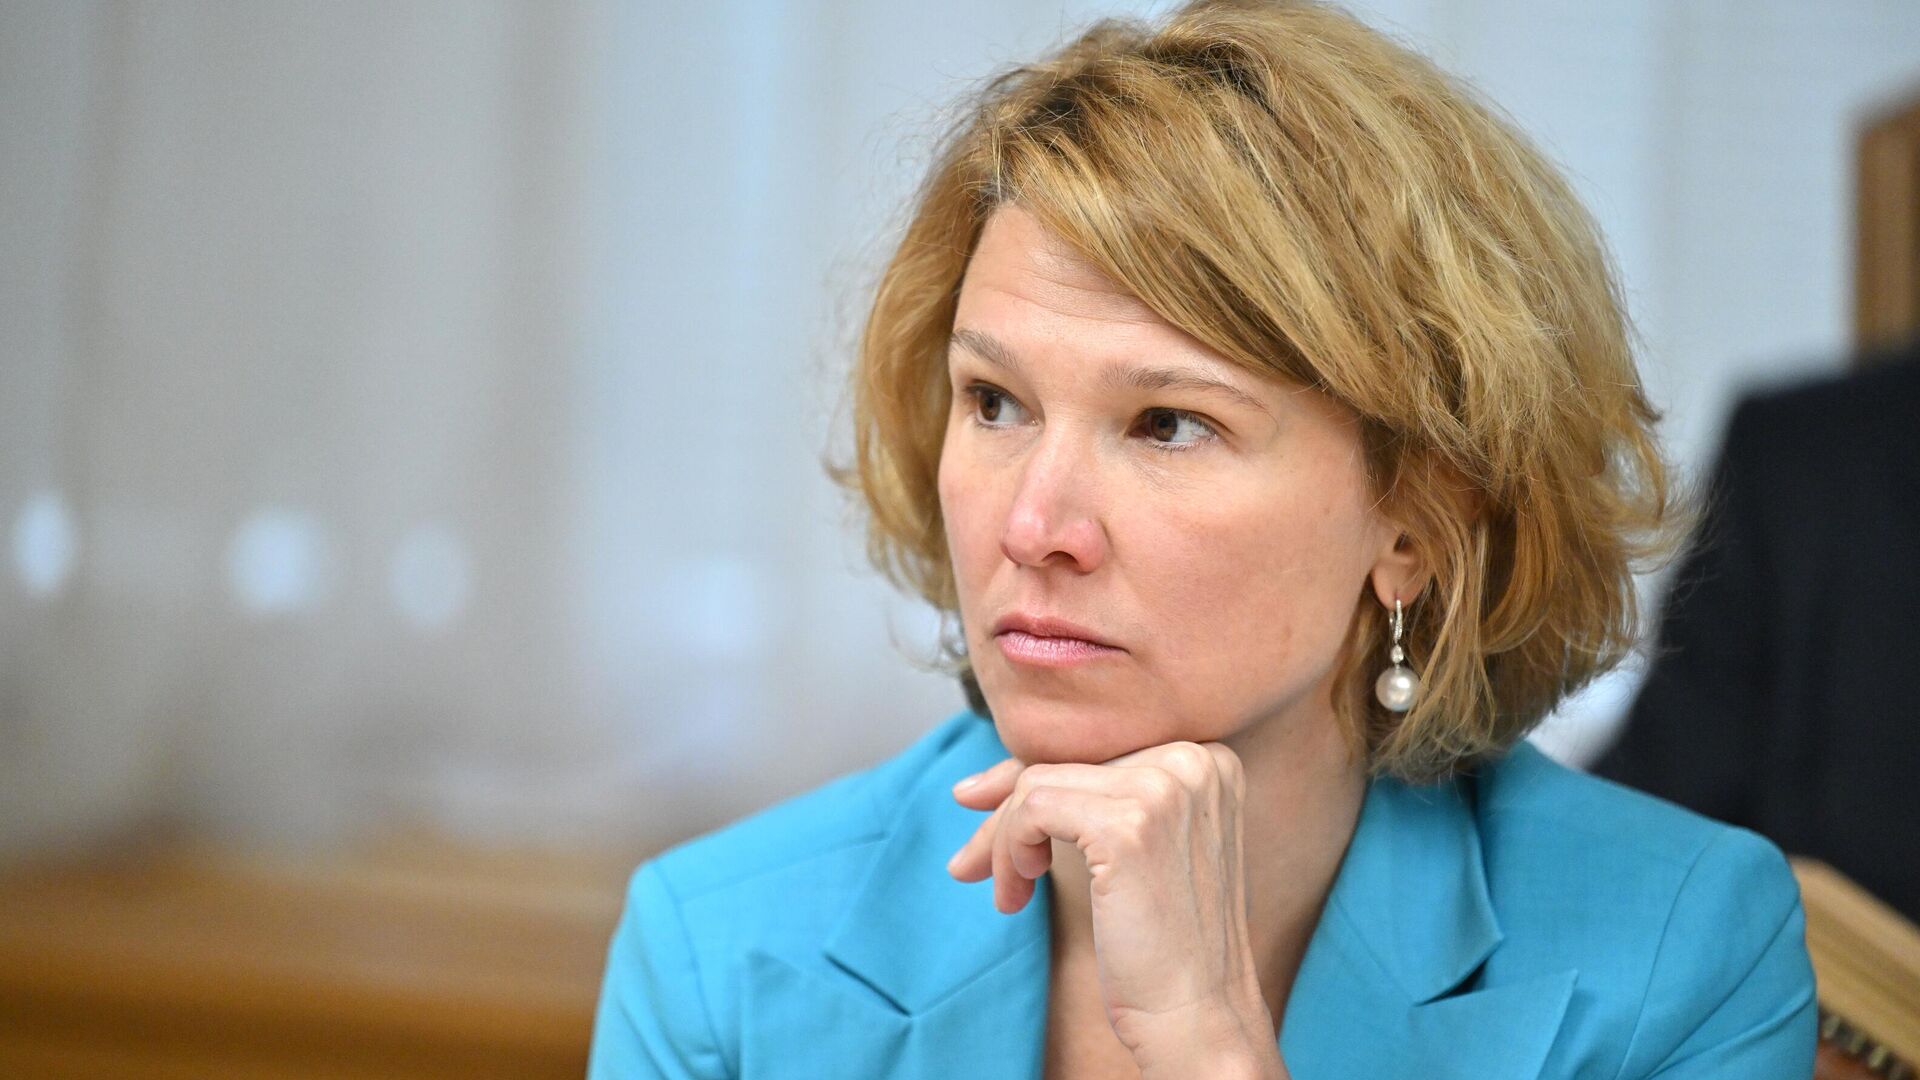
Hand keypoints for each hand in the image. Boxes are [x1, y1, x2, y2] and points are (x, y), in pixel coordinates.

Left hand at [945, 740, 1285, 1075]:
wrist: (1197, 1015)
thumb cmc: (1162, 944)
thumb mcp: (1130, 850)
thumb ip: (1079, 800)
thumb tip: (973, 785)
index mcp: (1206, 758)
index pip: (1091, 747)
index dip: (1026, 779)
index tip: (974, 802)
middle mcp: (1194, 759)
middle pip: (1061, 762)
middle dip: (1004, 816)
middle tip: (968, 865)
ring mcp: (1164, 787)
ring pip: (1036, 784)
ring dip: (1004, 844)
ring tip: (1011, 895)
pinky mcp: (1129, 823)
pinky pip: (1031, 810)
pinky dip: (1010, 851)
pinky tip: (1020, 894)